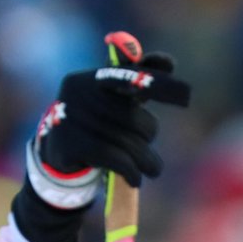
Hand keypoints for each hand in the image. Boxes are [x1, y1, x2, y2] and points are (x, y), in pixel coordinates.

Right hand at [13, 34, 191, 241]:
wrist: (57, 153)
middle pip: (134, 118)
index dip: (157, 84)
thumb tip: (168, 62)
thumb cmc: (96, 122)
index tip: (185, 95)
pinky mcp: (70, 144)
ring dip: (147, 161)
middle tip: (149, 152)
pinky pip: (116, 159)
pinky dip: (132, 172)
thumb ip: (139, 79)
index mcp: (92, 78)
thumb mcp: (114, 100)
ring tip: (151, 169)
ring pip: (128, 142)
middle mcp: (79, 92)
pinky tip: (136, 179)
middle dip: (148, 138)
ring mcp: (71, 117)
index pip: (129, 76)